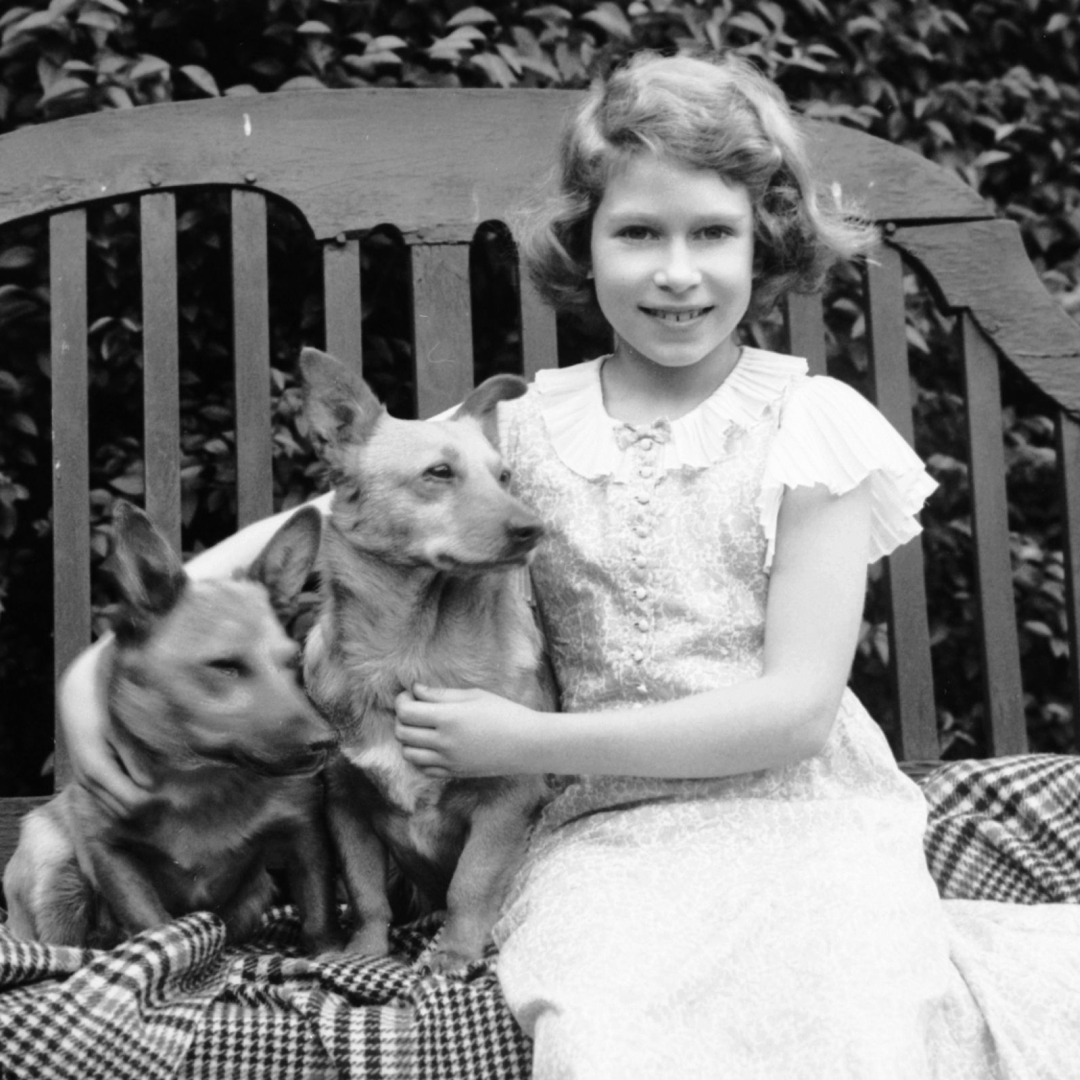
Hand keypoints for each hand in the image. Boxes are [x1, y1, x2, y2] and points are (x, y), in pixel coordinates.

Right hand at [60, 640, 155, 817]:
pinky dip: (127, 798)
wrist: (77, 696)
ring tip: (160, 788)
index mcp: (98, 770)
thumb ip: (136, 759)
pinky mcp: (87, 780)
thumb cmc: (104, 709)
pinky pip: (110, 801)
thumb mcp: (122, 732)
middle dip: (149, 806)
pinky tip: (143, 783)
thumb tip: (152, 786)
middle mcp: (89, 782)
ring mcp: (86, 783)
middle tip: (172, 791)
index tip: (175, 790)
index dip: (155, 801)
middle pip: (125, 813)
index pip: (132, 803)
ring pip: (116, 811)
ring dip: (138, 803)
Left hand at [394, 684, 541, 777]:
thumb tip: (415, 690)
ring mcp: (448, 761)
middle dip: (401, 718)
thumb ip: (440, 694)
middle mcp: (443, 742)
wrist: (527, 744)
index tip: (409, 694)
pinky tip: (431, 745)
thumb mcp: (473, 696)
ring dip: (408, 739)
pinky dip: (420, 757)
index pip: (406, 712)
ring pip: (408, 754)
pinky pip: (424, 769)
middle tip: (414, 708)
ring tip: (421, 728)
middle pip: (402, 733)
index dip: (401, 701)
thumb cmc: (504, 713)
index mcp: (448, 718)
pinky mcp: (454, 773)